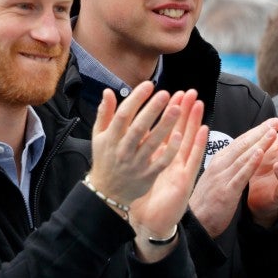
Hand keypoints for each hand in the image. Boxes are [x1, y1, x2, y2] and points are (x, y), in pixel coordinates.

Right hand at [88, 83, 183, 203]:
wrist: (107, 192)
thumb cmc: (105, 159)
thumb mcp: (98, 136)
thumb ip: (105, 114)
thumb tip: (107, 92)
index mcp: (110, 138)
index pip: (123, 115)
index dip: (136, 99)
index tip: (148, 85)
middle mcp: (123, 150)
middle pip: (138, 128)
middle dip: (152, 110)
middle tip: (166, 94)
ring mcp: (136, 164)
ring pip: (152, 143)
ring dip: (165, 126)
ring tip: (177, 109)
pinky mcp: (147, 175)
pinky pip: (160, 162)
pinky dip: (169, 150)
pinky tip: (179, 136)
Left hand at [129, 90, 207, 259]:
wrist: (150, 225)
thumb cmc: (144, 201)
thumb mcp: (137, 173)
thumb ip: (135, 152)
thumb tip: (128, 134)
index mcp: (160, 158)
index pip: (166, 130)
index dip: (170, 113)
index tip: (172, 94)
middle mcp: (173, 161)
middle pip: (180, 131)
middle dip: (185, 111)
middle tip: (189, 91)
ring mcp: (181, 169)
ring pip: (189, 141)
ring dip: (195, 122)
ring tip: (199, 102)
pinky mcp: (186, 180)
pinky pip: (194, 159)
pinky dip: (200, 144)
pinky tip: (204, 130)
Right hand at [189, 117, 277, 237]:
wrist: (194, 223)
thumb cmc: (206, 202)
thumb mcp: (216, 179)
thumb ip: (228, 167)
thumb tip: (242, 157)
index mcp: (218, 161)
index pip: (239, 142)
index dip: (255, 131)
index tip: (270, 122)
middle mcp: (219, 165)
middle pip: (242, 144)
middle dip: (260, 131)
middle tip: (276, 121)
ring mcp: (222, 177)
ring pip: (243, 156)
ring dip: (259, 142)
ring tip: (273, 131)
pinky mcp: (226, 191)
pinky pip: (241, 174)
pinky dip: (251, 162)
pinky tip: (261, 153)